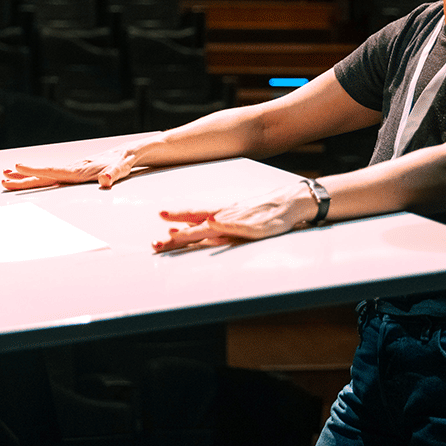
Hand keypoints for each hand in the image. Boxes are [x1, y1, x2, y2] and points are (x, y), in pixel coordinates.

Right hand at [2, 147, 139, 190]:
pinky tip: (31, 178)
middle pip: (43, 175)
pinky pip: (52, 176)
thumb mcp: (121, 169)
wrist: (127, 152)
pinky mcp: (74, 172)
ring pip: (45, 175)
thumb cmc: (124, 162)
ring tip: (6, 176)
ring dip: (26, 177)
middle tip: (3, 179)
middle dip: (22, 178)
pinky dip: (38, 177)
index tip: (17, 166)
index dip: (35, 171)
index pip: (53, 171)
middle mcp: (72, 168)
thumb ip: (113, 174)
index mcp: (78, 170)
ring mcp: (71, 170)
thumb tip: (106, 180)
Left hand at [153, 181, 312, 252]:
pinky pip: (236, 226)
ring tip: (175, 235)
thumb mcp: (234, 220)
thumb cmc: (260, 212)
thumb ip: (213, 228)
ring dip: (192, 231)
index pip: (193, 217)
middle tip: (156, 243)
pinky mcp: (253, 226)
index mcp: (220, 214)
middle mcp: (225, 216)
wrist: (289, 202)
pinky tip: (213, 223)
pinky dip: (223, 224)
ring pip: (210, 227)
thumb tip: (187, 232)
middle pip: (195, 226)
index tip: (159, 224)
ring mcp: (237, 221)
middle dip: (175, 237)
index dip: (176, 219)